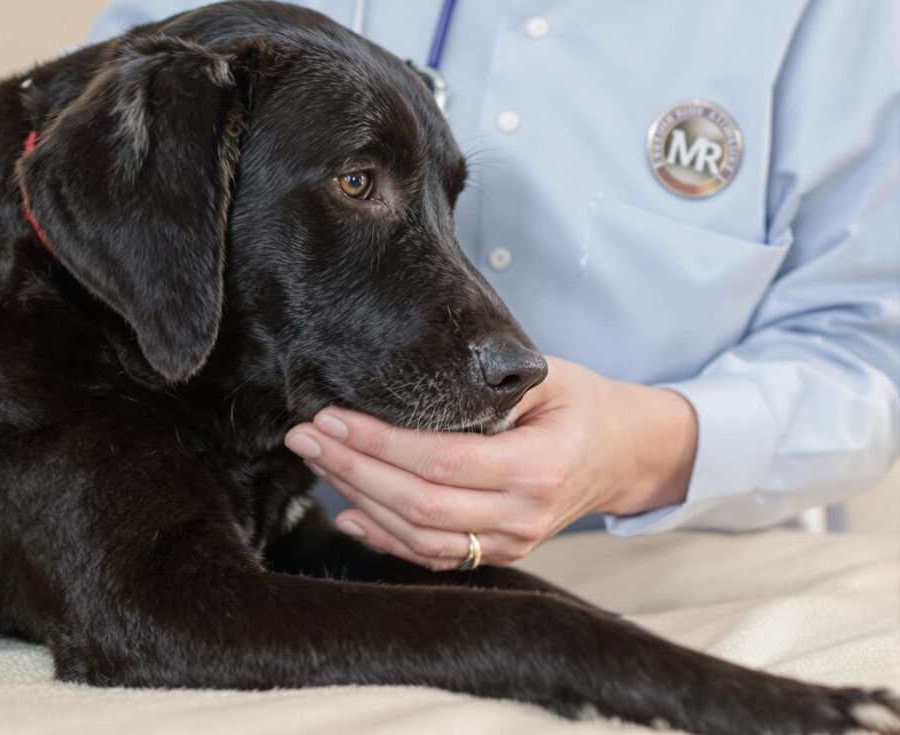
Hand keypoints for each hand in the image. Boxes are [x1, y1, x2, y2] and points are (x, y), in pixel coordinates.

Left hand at [284, 356, 697, 569]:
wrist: (625, 454)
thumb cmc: (583, 406)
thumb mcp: (547, 379)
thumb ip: (488, 385)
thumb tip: (411, 376)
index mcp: (538, 466)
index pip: (442, 460)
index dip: (380, 442)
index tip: (332, 415)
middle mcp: (523, 515)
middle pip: (419, 503)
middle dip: (352, 467)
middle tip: (306, 434)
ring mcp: (511, 543)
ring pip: (418, 536)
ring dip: (359, 498)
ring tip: (318, 460)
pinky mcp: (498, 554)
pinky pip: (432, 556)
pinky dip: (383, 537)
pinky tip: (347, 510)